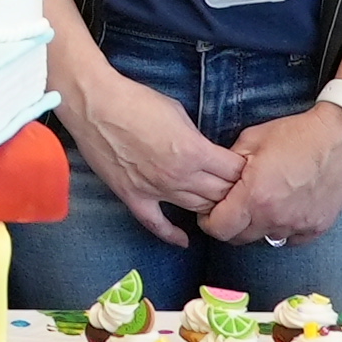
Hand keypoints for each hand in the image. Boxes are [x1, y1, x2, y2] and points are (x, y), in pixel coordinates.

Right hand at [62, 62, 244, 244]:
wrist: (95, 105)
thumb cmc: (136, 101)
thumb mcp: (179, 113)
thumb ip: (196, 138)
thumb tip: (205, 151)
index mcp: (194, 152)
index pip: (234, 172)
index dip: (244, 170)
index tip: (246, 168)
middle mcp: (179, 177)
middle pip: (220, 195)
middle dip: (232, 191)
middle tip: (237, 188)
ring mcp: (156, 190)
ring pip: (196, 210)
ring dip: (210, 208)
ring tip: (219, 206)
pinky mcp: (134, 197)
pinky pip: (157, 224)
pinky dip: (172, 235)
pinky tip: (184, 240)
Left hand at [199, 105, 341, 246]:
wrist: (341, 136)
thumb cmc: (297, 134)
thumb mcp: (251, 140)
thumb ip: (229, 165)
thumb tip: (216, 179)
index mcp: (255, 197)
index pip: (219, 229)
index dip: (209, 221)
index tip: (210, 212)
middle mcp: (275, 217)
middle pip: (239, 239)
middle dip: (230, 225)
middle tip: (234, 206)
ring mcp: (298, 225)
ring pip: (265, 238)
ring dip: (258, 226)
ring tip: (263, 203)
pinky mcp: (317, 227)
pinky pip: (291, 238)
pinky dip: (283, 227)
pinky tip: (285, 208)